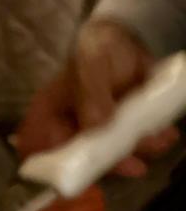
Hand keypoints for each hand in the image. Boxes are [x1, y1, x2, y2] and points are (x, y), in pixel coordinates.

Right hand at [16, 20, 178, 176]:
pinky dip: (152, 142)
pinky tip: (166, 134)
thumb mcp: (92, 66)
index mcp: (50, 114)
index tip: (85, 171)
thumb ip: (92, 94)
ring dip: (140, 152)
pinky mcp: (120, 128)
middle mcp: (70, 128)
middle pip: (81, 160)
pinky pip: (135, 144)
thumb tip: (97, 127)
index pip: (43, 148)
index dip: (57, 164)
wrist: (126, 39)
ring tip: (161, 140)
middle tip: (136, 165)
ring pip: (113, 155)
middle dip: (112, 164)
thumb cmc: (98, 49)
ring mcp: (96, 130)